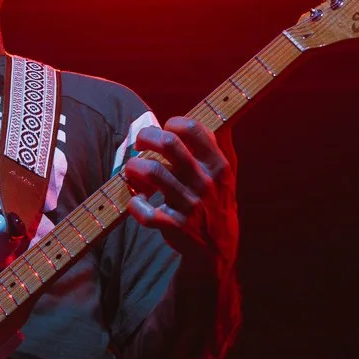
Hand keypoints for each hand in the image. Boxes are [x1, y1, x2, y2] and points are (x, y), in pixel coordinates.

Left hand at [123, 116, 238, 269]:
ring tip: (132, 172)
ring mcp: (191, 205)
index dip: (172, 123)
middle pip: (168, 143)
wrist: (218, 249)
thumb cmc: (215, 201)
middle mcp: (206, 183)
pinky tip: (137, 202)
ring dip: (134, 168)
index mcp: (218, 165)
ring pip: (151, 172)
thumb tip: (220, 109)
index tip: (165, 130)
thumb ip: (219, 143)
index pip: (193, 128)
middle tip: (140, 145)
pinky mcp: (175, 226)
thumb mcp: (225, 173)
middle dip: (146, 137)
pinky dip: (134, 205)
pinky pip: (145, 211)